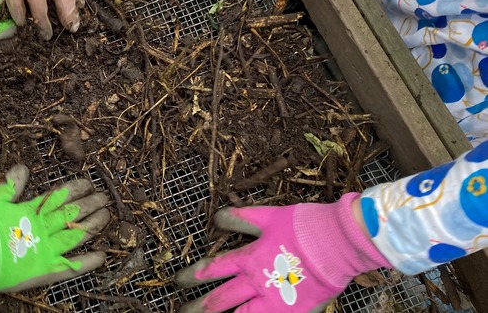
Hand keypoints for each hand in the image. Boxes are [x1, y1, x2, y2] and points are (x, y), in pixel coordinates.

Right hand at [0, 164, 109, 302]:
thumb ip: (9, 186)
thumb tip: (22, 169)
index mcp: (30, 211)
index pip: (59, 197)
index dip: (75, 190)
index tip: (88, 183)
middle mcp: (42, 229)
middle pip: (71, 214)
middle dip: (89, 204)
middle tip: (103, 197)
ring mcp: (46, 250)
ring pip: (75, 235)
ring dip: (92, 225)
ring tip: (105, 215)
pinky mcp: (45, 271)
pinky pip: (71, 267)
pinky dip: (87, 262)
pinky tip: (102, 256)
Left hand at [175, 194, 390, 311]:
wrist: (339, 241)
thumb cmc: (305, 225)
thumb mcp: (268, 216)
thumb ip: (241, 219)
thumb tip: (217, 218)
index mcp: (250, 259)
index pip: (214, 269)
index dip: (194, 275)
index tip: (178, 280)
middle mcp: (258, 283)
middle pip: (220, 300)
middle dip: (199, 307)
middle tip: (183, 311)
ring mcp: (275, 301)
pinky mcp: (294, 312)